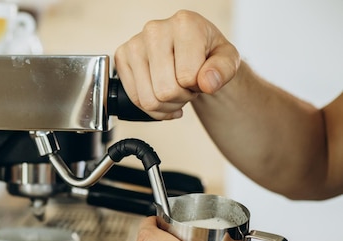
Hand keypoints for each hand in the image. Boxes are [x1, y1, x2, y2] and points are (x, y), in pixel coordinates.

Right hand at [114, 10, 239, 119]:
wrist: (190, 50)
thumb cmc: (208, 53)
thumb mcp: (227, 60)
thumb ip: (223, 70)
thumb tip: (206, 83)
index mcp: (184, 24)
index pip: (187, 77)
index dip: (197, 87)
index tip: (200, 77)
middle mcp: (155, 30)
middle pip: (165, 91)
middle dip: (181, 98)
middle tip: (187, 87)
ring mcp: (134, 44)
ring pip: (148, 100)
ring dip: (166, 105)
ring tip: (175, 90)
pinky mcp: (121, 58)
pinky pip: (135, 100)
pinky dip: (151, 107)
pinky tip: (160, 96)